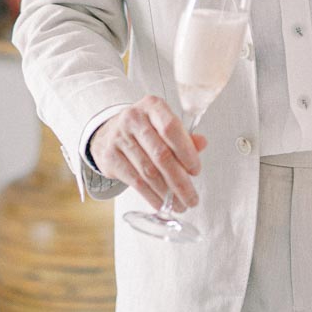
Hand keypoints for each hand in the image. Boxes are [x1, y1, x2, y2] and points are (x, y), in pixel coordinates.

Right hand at [88, 96, 206, 211]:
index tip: (196, 171)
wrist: (109, 132)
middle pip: (161, 155)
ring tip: (179, 205)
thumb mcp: (164, 126)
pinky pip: (135, 182)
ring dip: (167, 193)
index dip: (186, 152)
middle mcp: (133, 118)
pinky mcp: (110, 157)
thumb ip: (184, 137)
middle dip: (180, 181)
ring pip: (149, 172)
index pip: (171, 128)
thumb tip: (202, 144)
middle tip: (191, 198)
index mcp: (152, 106)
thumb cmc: (145, 130)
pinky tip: (162, 204)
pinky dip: (151, 196)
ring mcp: (119, 137)